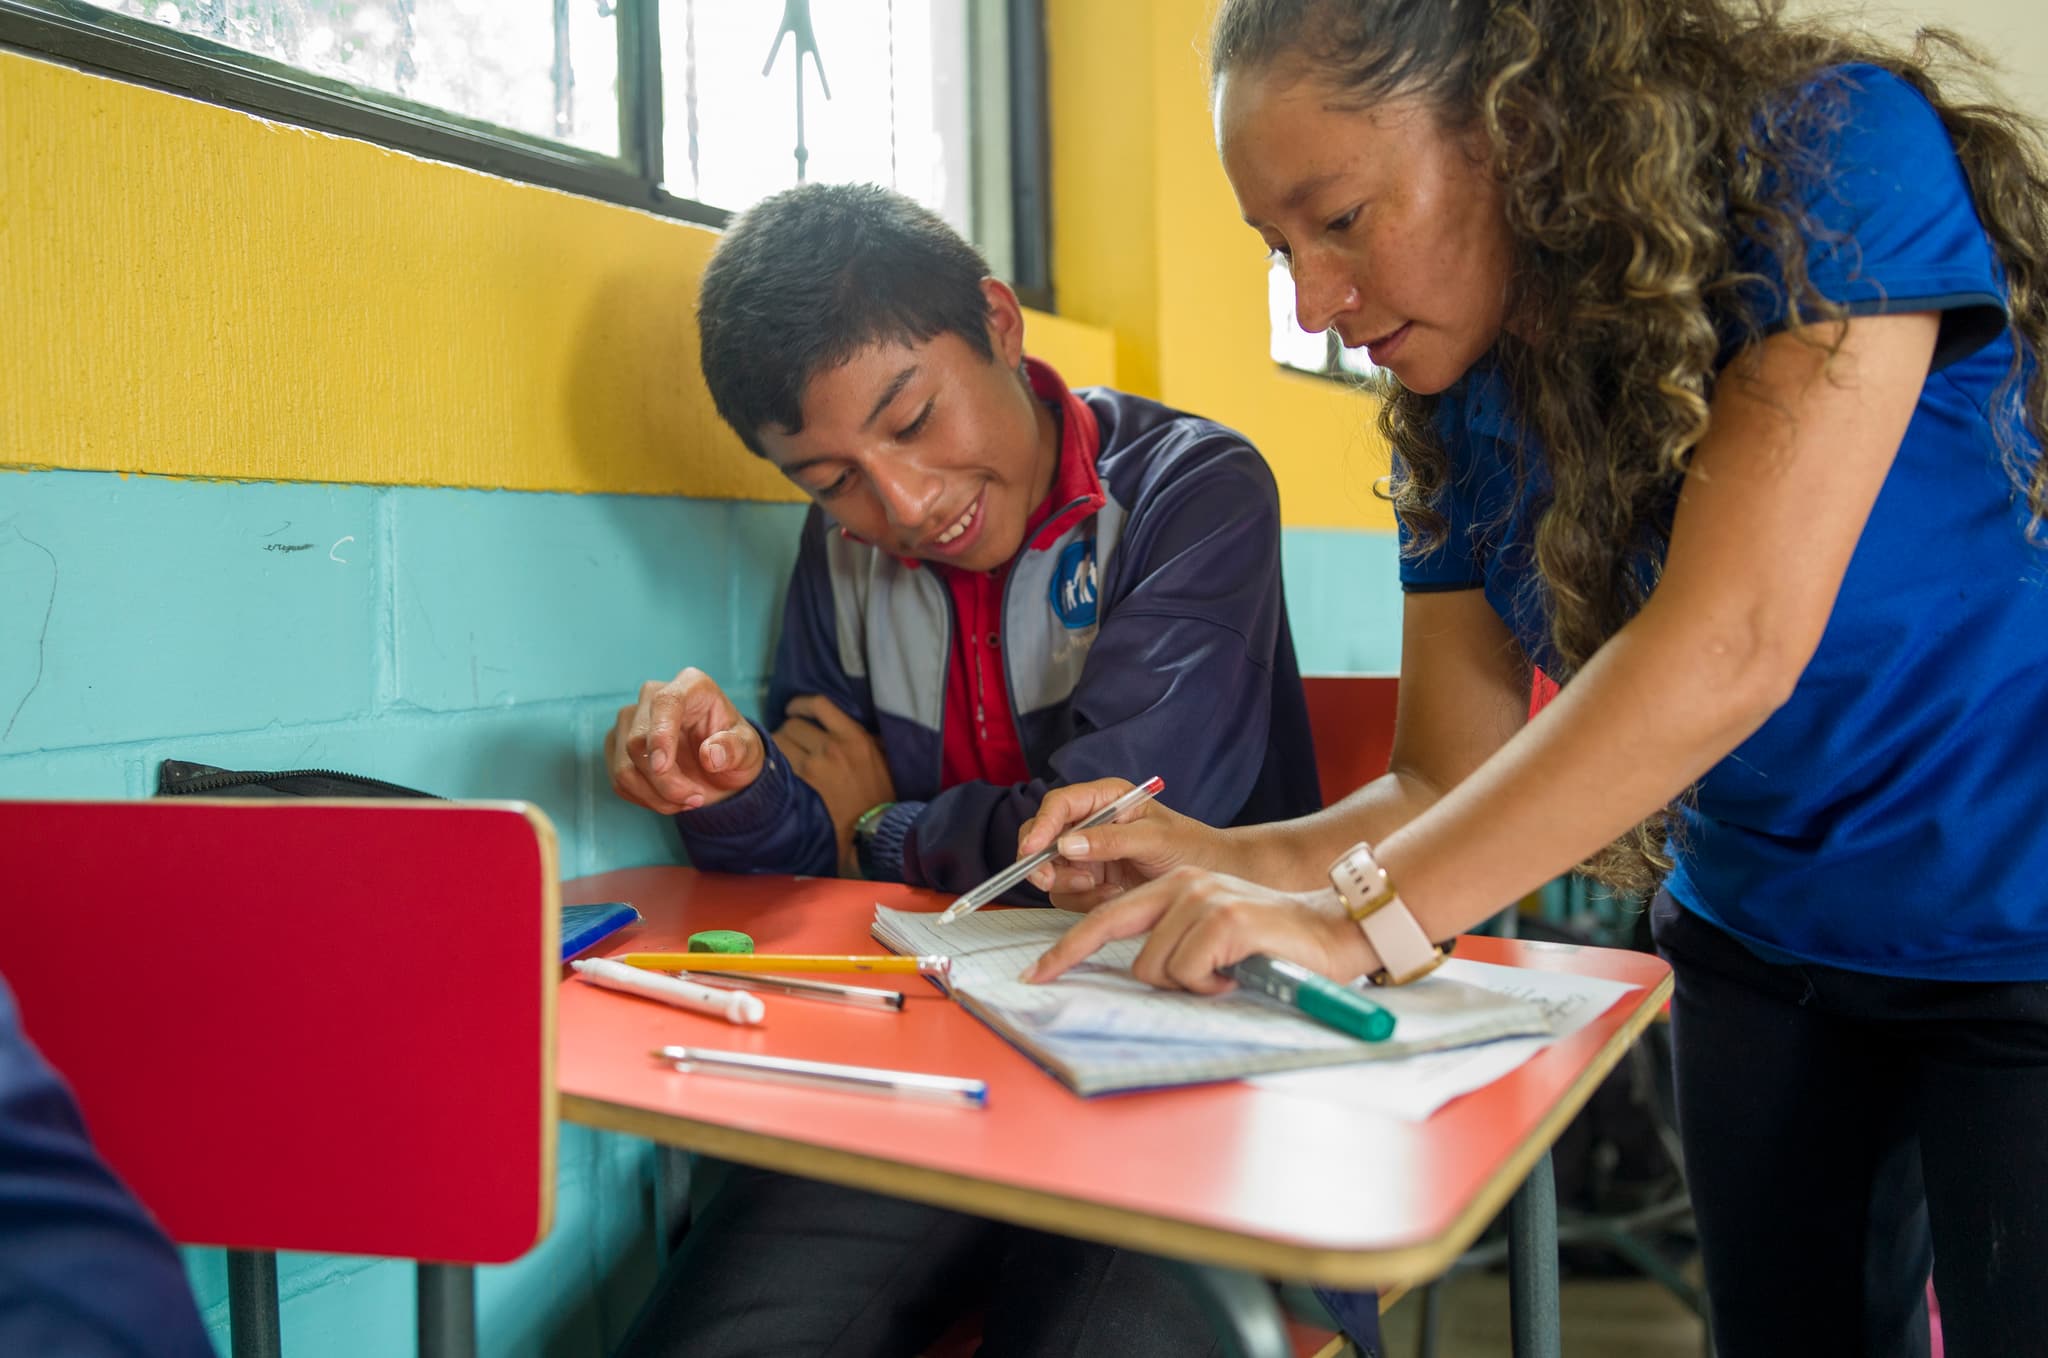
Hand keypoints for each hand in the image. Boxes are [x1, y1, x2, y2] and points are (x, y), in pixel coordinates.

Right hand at [604, 668, 764, 814]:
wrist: (718, 767)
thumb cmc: (734, 750)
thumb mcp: (749, 751)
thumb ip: (736, 749)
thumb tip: (711, 755)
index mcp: (691, 686)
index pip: (666, 703)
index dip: (660, 735)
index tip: (662, 766)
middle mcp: (653, 696)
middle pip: (638, 742)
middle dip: (665, 782)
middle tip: (696, 800)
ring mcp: (630, 720)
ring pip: (625, 767)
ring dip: (656, 796)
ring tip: (687, 801)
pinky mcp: (616, 744)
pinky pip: (619, 780)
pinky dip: (645, 799)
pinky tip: (669, 799)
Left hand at [772, 695, 894, 870]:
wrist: (871, 830)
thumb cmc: (879, 795)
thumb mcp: (880, 757)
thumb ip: (861, 737)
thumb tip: (840, 723)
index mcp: (854, 736)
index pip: (818, 705)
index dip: (800, 704)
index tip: (793, 709)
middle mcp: (831, 747)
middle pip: (792, 724)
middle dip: (789, 731)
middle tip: (791, 742)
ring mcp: (812, 768)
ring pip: (779, 743)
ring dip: (779, 748)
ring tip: (784, 757)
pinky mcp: (799, 787)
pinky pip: (777, 766)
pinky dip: (775, 766)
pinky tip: (779, 772)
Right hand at [1015, 779, 1232, 910]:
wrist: (1214, 878)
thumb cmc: (1193, 847)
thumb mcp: (1156, 839)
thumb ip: (1111, 840)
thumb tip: (1067, 844)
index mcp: (1105, 799)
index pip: (1059, 805)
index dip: (1041, 825)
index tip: (1033, 849)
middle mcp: (1090, 823)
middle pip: (1042, 838)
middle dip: (1043, 862)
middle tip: (1052, 880)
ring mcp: (1088, 854)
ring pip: (1051, 871)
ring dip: (1072, 886)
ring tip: (1109, 889)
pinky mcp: (1092, 882)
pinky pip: (1068, 895)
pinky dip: (1085, 901)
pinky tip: (1113, 895)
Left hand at [1021, 869, 1375, 992]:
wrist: (1334, 934)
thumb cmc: (1271, 946)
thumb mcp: (1211, 937)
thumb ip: (1172, 944)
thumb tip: (1133, 978)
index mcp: (1175, 887)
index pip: (1105, 917)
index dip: (1066, 948)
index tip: (1035, 974)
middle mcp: (1183, 886)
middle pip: (1114, 934)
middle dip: (1104, 966)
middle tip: (1104, 982)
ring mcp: (1203, 899)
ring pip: (1154, 966)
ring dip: (1188, 984)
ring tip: (1225, 973)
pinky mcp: (1224, 919)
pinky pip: (1188, 973)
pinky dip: (1211, 987)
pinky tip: (1237, 974)